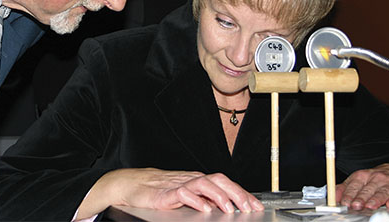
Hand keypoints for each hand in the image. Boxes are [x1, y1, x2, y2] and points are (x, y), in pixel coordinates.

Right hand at [77, 168, 262, 218]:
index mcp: (199, 180)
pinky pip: (183, 193)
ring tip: (230, 209)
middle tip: (250, 207)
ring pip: (205, 183)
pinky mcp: (166, 194)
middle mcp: (192, 179)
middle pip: (219, 180)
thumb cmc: (159, 191)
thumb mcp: (187, 196)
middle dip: (237, 193)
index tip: (256, 205)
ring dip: (220, 196)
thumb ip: (204, 200)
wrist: (132, 185)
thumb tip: (225, 208)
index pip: (225, 183)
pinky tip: (204, 208)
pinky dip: (195, 200)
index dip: (242, 193)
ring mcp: (179, 185)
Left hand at [336, 162, 388, 209]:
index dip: (348, 194)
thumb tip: (332, 196)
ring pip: (382, 192)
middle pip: (367, 190)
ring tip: (370, 206)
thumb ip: (345, 188)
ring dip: (376, 199)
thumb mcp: (359, 180)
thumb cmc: (376, 179)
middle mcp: (376, 178)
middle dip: (360, 198)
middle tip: (355, 205)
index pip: (354, 185)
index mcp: (363, 176)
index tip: (344, 202)